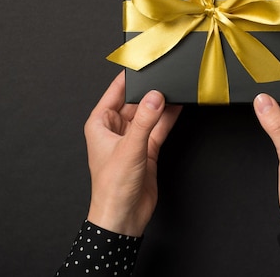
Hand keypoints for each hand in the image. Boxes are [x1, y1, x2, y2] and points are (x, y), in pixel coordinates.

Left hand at [84, 71, 181, 235]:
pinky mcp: (147, 149)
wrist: (123, 218)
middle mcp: (116, 129)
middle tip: (165, 74)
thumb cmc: (112, 188)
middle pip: (135, 101)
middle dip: (150, 90)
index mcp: (100, 124)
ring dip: (161, 103)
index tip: (142, 62)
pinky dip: (169, 117)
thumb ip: (145, 121)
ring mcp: (133, 138)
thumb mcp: (129, 148)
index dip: (128, 77)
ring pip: (149, 113)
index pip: (115, 92)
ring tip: (176, 87)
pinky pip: (159, 127)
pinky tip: (178, 106)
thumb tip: (156, 97)